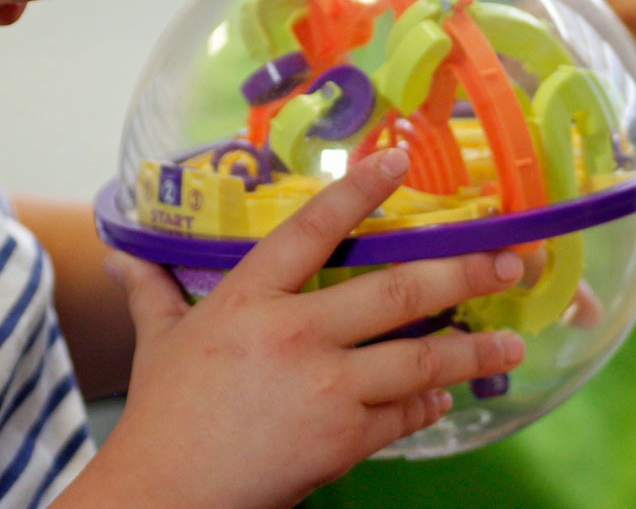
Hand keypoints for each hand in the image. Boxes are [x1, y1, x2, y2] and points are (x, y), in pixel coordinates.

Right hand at [63, 149, 526, 508]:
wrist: (164, 498)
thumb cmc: (163, 418)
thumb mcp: (158, 344)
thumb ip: (153, 293)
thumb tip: (123, 257)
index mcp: (249, 299)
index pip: (311, 228)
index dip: (358, 192)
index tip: (399, 160)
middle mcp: (294, 334)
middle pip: (397, 292)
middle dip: (464, 273)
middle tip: (512, 260)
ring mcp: (325, 389)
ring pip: (420, 360)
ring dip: (473, 351)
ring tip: (512, 343)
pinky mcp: (342, 440)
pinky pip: (404, 415)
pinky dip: (430, 405)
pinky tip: (447, 396)